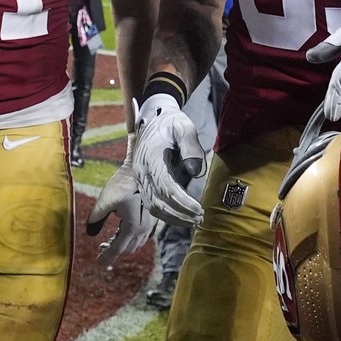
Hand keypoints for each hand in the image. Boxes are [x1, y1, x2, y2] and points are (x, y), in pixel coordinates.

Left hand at [85, 136, 156, 264]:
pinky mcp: (151, 217)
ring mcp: (149, 224)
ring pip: (135, 243)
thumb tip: (89, 232)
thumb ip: (96, 218)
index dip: (107, 256)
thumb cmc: (123, 183)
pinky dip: (129, 237)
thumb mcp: (105, 200)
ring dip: (122, 245)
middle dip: (114, 251)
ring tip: (108, 241)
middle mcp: (143, 229)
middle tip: (100, 248)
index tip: (98, 263)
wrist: (143, 168)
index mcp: (132, 227)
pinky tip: (121, 230)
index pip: (118, 248)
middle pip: (127, 248)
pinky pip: (140, 235)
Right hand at [133, 93, 205, 226]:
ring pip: (153, 207)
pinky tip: (182, 216)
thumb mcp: (184, 127)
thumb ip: (191, 147)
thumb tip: (196, 172)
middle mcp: (142, 171)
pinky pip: (152, 204)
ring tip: (194, 220)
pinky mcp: (143, 183)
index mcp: (151, 157)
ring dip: (173, 218)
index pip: (165, 187)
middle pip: (158, 201)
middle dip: (180, 214)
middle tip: (200, 218)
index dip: (182, 202)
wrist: (153, 119)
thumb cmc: (171, 123)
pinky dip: (167, 214)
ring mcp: (140, 179)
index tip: (199, 209)